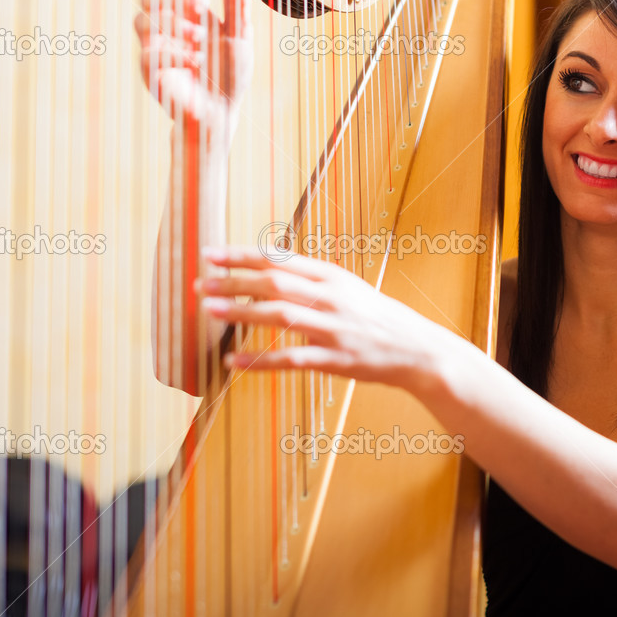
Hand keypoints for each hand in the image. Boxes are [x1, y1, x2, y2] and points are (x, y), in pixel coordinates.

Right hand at [135, 0, 253, 154]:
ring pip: (140, 20)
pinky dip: (173, 53)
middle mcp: (164, 28)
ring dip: (172, 24)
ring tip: (199, 39)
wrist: (222, 112)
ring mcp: (154, 50)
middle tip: (202, 6)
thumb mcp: (239, 32)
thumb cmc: (230, 73)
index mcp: (183, 13)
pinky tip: (194, 62)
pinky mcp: (150, 73)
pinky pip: (148, 53)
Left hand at [199, 247, 463, 392]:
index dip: (242, 255)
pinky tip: (234, 362)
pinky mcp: (335, 359)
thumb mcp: (347, 288)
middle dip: (233, 281)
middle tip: (200, 283)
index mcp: (330, 276)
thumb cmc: (377, 318)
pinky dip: (260, 361)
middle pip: (273, 283)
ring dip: (241, 312)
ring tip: (210, 310)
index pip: (278, 259)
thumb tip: (270, 269)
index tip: (211, 253)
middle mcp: (330, 297)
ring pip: (279, 315)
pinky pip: (291, 359)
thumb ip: (311, 280)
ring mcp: (333, 328)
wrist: (417, 349)